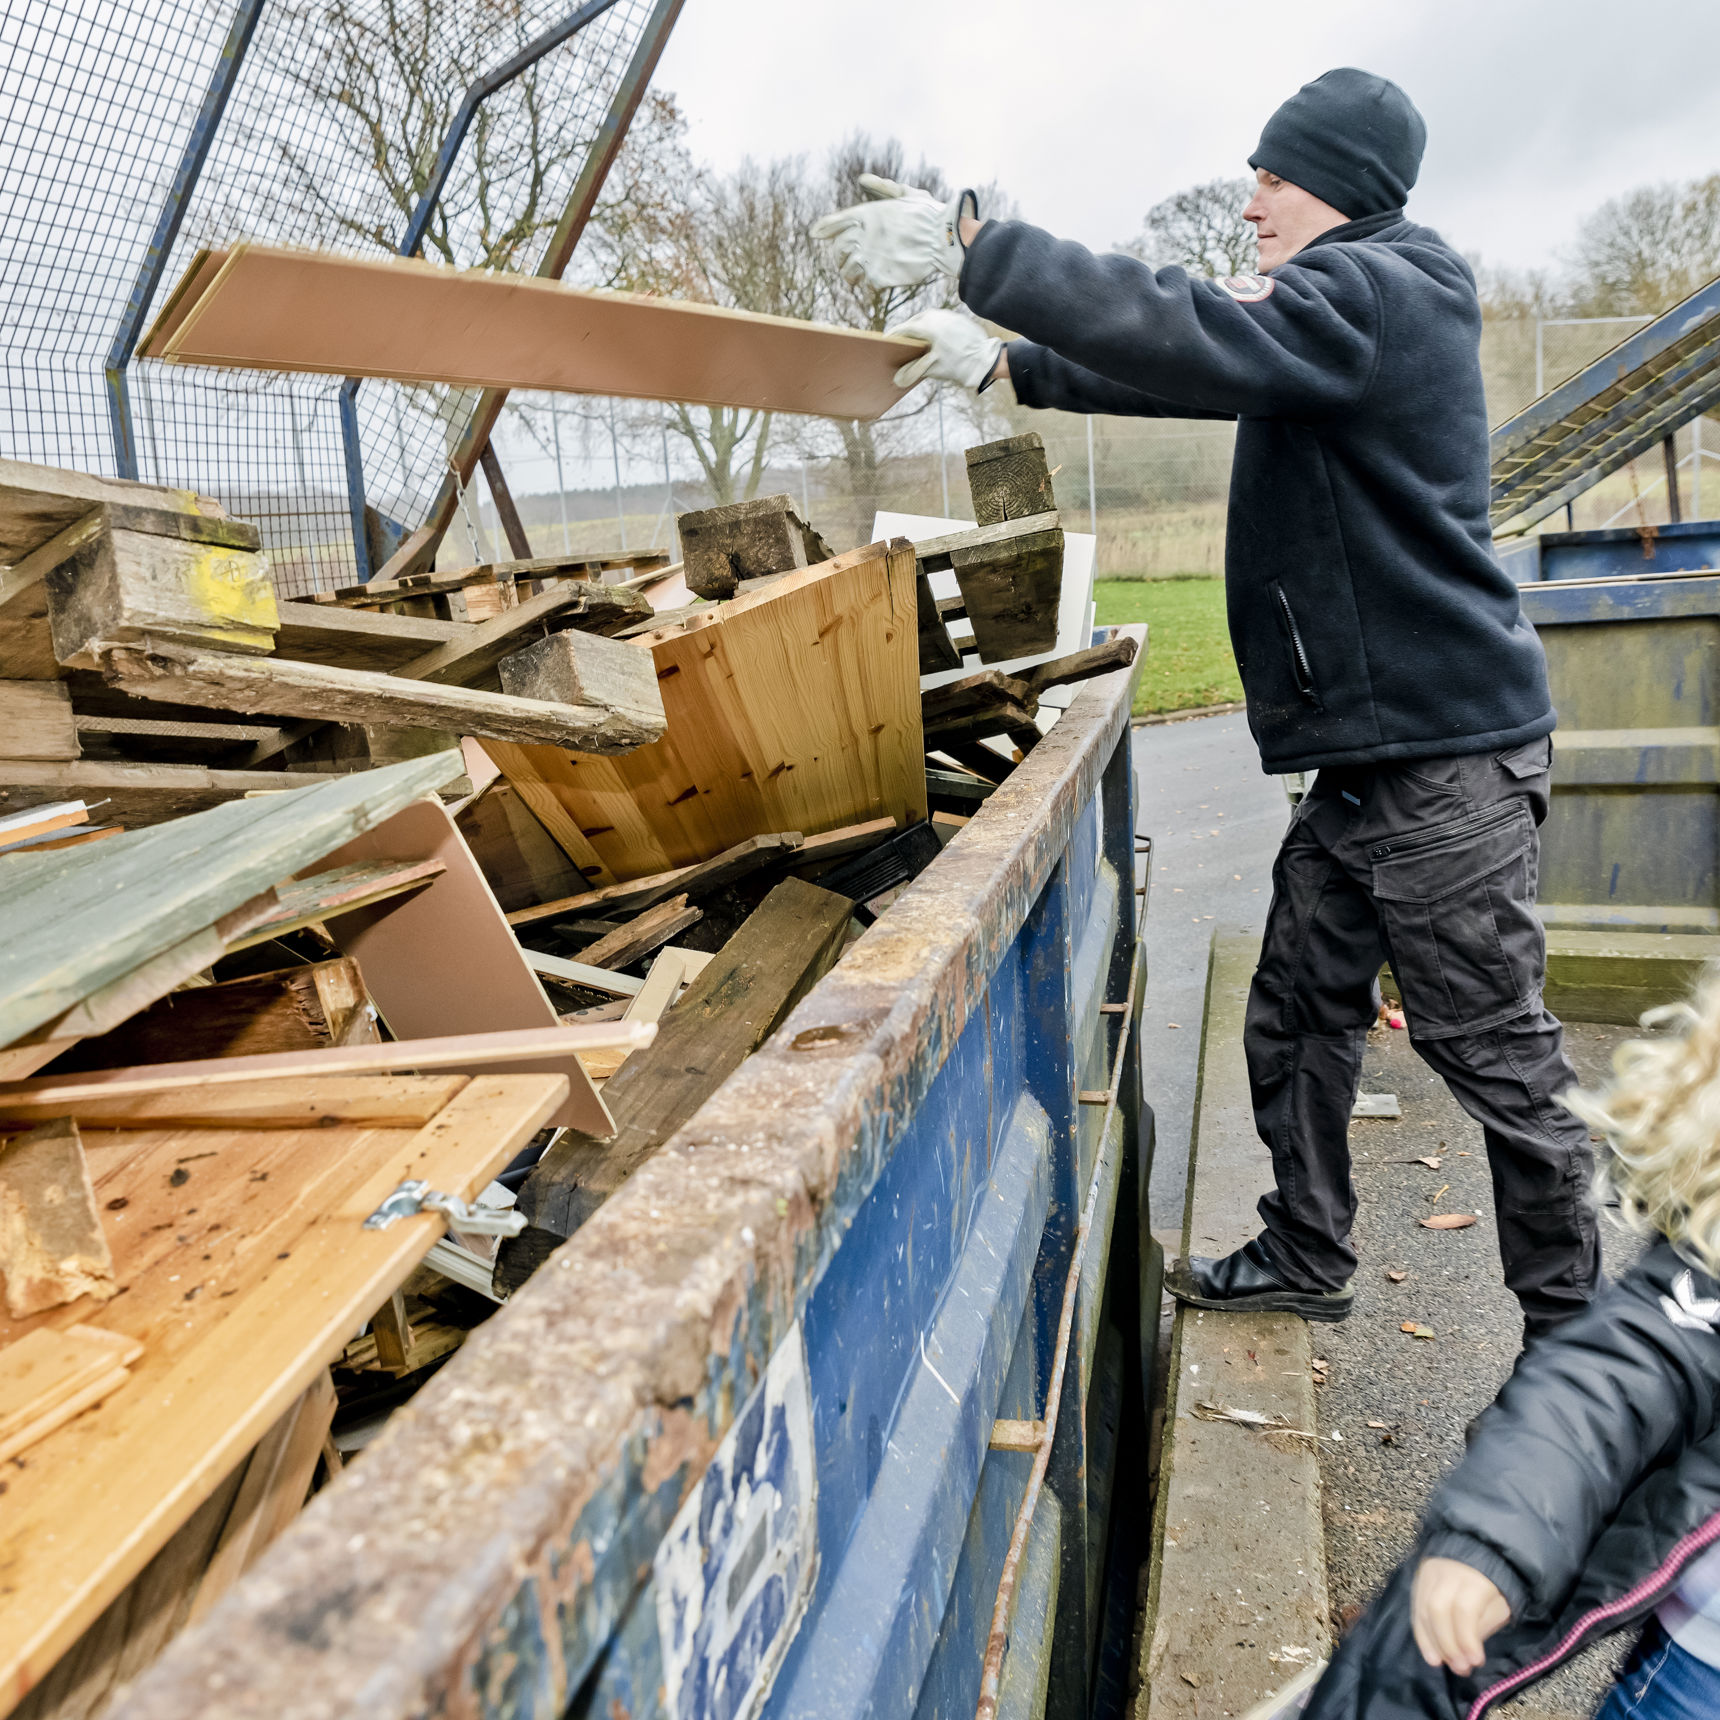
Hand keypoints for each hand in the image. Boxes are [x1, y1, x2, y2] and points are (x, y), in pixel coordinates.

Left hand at [811, 174, 974, 288]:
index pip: (834, 223)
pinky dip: (869, 284)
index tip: (815, 234)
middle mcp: (862, 236)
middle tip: (848, 260)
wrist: (944, 239)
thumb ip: (882, 188)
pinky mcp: (878, 277)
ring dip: (851, 274)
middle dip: (840, 256)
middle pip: (837, 251)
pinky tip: (879, 280)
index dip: (824, 228)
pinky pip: (865, 284)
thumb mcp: (905, 193)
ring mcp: (869, 258)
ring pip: (847, 271)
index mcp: (866, 214)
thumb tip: (862, 179)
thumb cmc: (927, 214)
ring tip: (858, 276)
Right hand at [887, 309, 1004, 390]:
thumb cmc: (957, 365)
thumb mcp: (932, 369)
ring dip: (920, 328)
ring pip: (927, 319)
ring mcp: (947, 315)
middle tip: (900, 341)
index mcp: (927, 325)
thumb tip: (897, 378)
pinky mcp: (957, 318)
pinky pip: (939, 320)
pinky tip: (933, 339)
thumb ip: (912, 371)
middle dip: (907, 332)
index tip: (886, 341)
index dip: (893, 336)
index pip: (904, 329)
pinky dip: (932, 328)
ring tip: (916, 340)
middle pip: (915, 322)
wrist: (985, 359)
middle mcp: (936, 316)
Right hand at [1411, 1558, 1510, 1675]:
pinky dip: (1420, 1630)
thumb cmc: (1494, 1584)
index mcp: (1475, 1578)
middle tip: (1458, 1667)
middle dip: (1447, 1643)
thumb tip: (1466, 1650)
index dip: (1467, 1639)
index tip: (1475, 1662)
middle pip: (1437, 1609)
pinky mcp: (1418, 1575)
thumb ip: (1483, 1625)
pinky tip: (1429, 1650)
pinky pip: (1415, 1605)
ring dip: (1431, 1641)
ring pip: (1422, 1608)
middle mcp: (1448, 1571)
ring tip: (1441, 1663)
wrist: (1479, 1548)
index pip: (1464, 1610)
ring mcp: (1429, 1571)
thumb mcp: (1500, 1604)